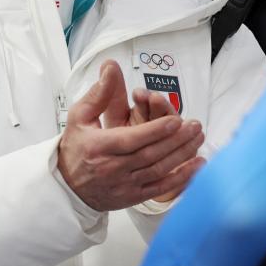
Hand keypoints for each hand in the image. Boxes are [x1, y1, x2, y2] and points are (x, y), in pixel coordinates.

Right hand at [58, 61, 204, 210]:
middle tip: (194, 126)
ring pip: (158, 170)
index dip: (155, 131)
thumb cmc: (76, 148)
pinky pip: (160, 188)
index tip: (175, 119)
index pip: (131, 139)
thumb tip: (111, 68)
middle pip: (149, 154)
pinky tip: (196, 165)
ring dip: (181, 155)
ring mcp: (124, 185)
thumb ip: (99, 93)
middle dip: (175, 140)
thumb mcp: (79, 116)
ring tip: (197, 138)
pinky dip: (181, 178)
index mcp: (99, 146)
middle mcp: (112, 168)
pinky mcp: (132, 197)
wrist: (68, 187)